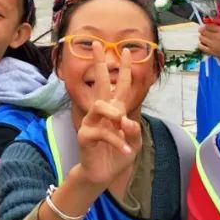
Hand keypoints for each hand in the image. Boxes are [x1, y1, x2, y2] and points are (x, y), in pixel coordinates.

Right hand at [72, 44, 141, 189]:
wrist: (103, 174)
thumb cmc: (117, 155)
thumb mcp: (134, 142)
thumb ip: (133, 131)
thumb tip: (125, 120)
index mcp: (114, 110)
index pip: (120, 85)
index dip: (124, 68)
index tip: (127, 50)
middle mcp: (101, 112)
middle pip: (100, 82)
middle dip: (99, 63)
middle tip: (97, 44)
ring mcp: (91, 122)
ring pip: (100, 105)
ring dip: (115, 114)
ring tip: (122, 124)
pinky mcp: (86, 136)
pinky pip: (103, 132)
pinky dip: (118, 142)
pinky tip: (126, 151)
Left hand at [198, 22, 219, 61]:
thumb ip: (219, 30)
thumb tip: (212, 28)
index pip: (208, 25)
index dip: (205, 26)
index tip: (205, 27)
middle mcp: (215, 37)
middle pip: (203, 31)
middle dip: (202, 31)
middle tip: (204, 32)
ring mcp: (212, 44)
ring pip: (201, 38)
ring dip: (202, 37)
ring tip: (204, 38)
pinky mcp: (211, 51)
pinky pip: (201, 47)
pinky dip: (201, 44)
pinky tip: (203, 44)